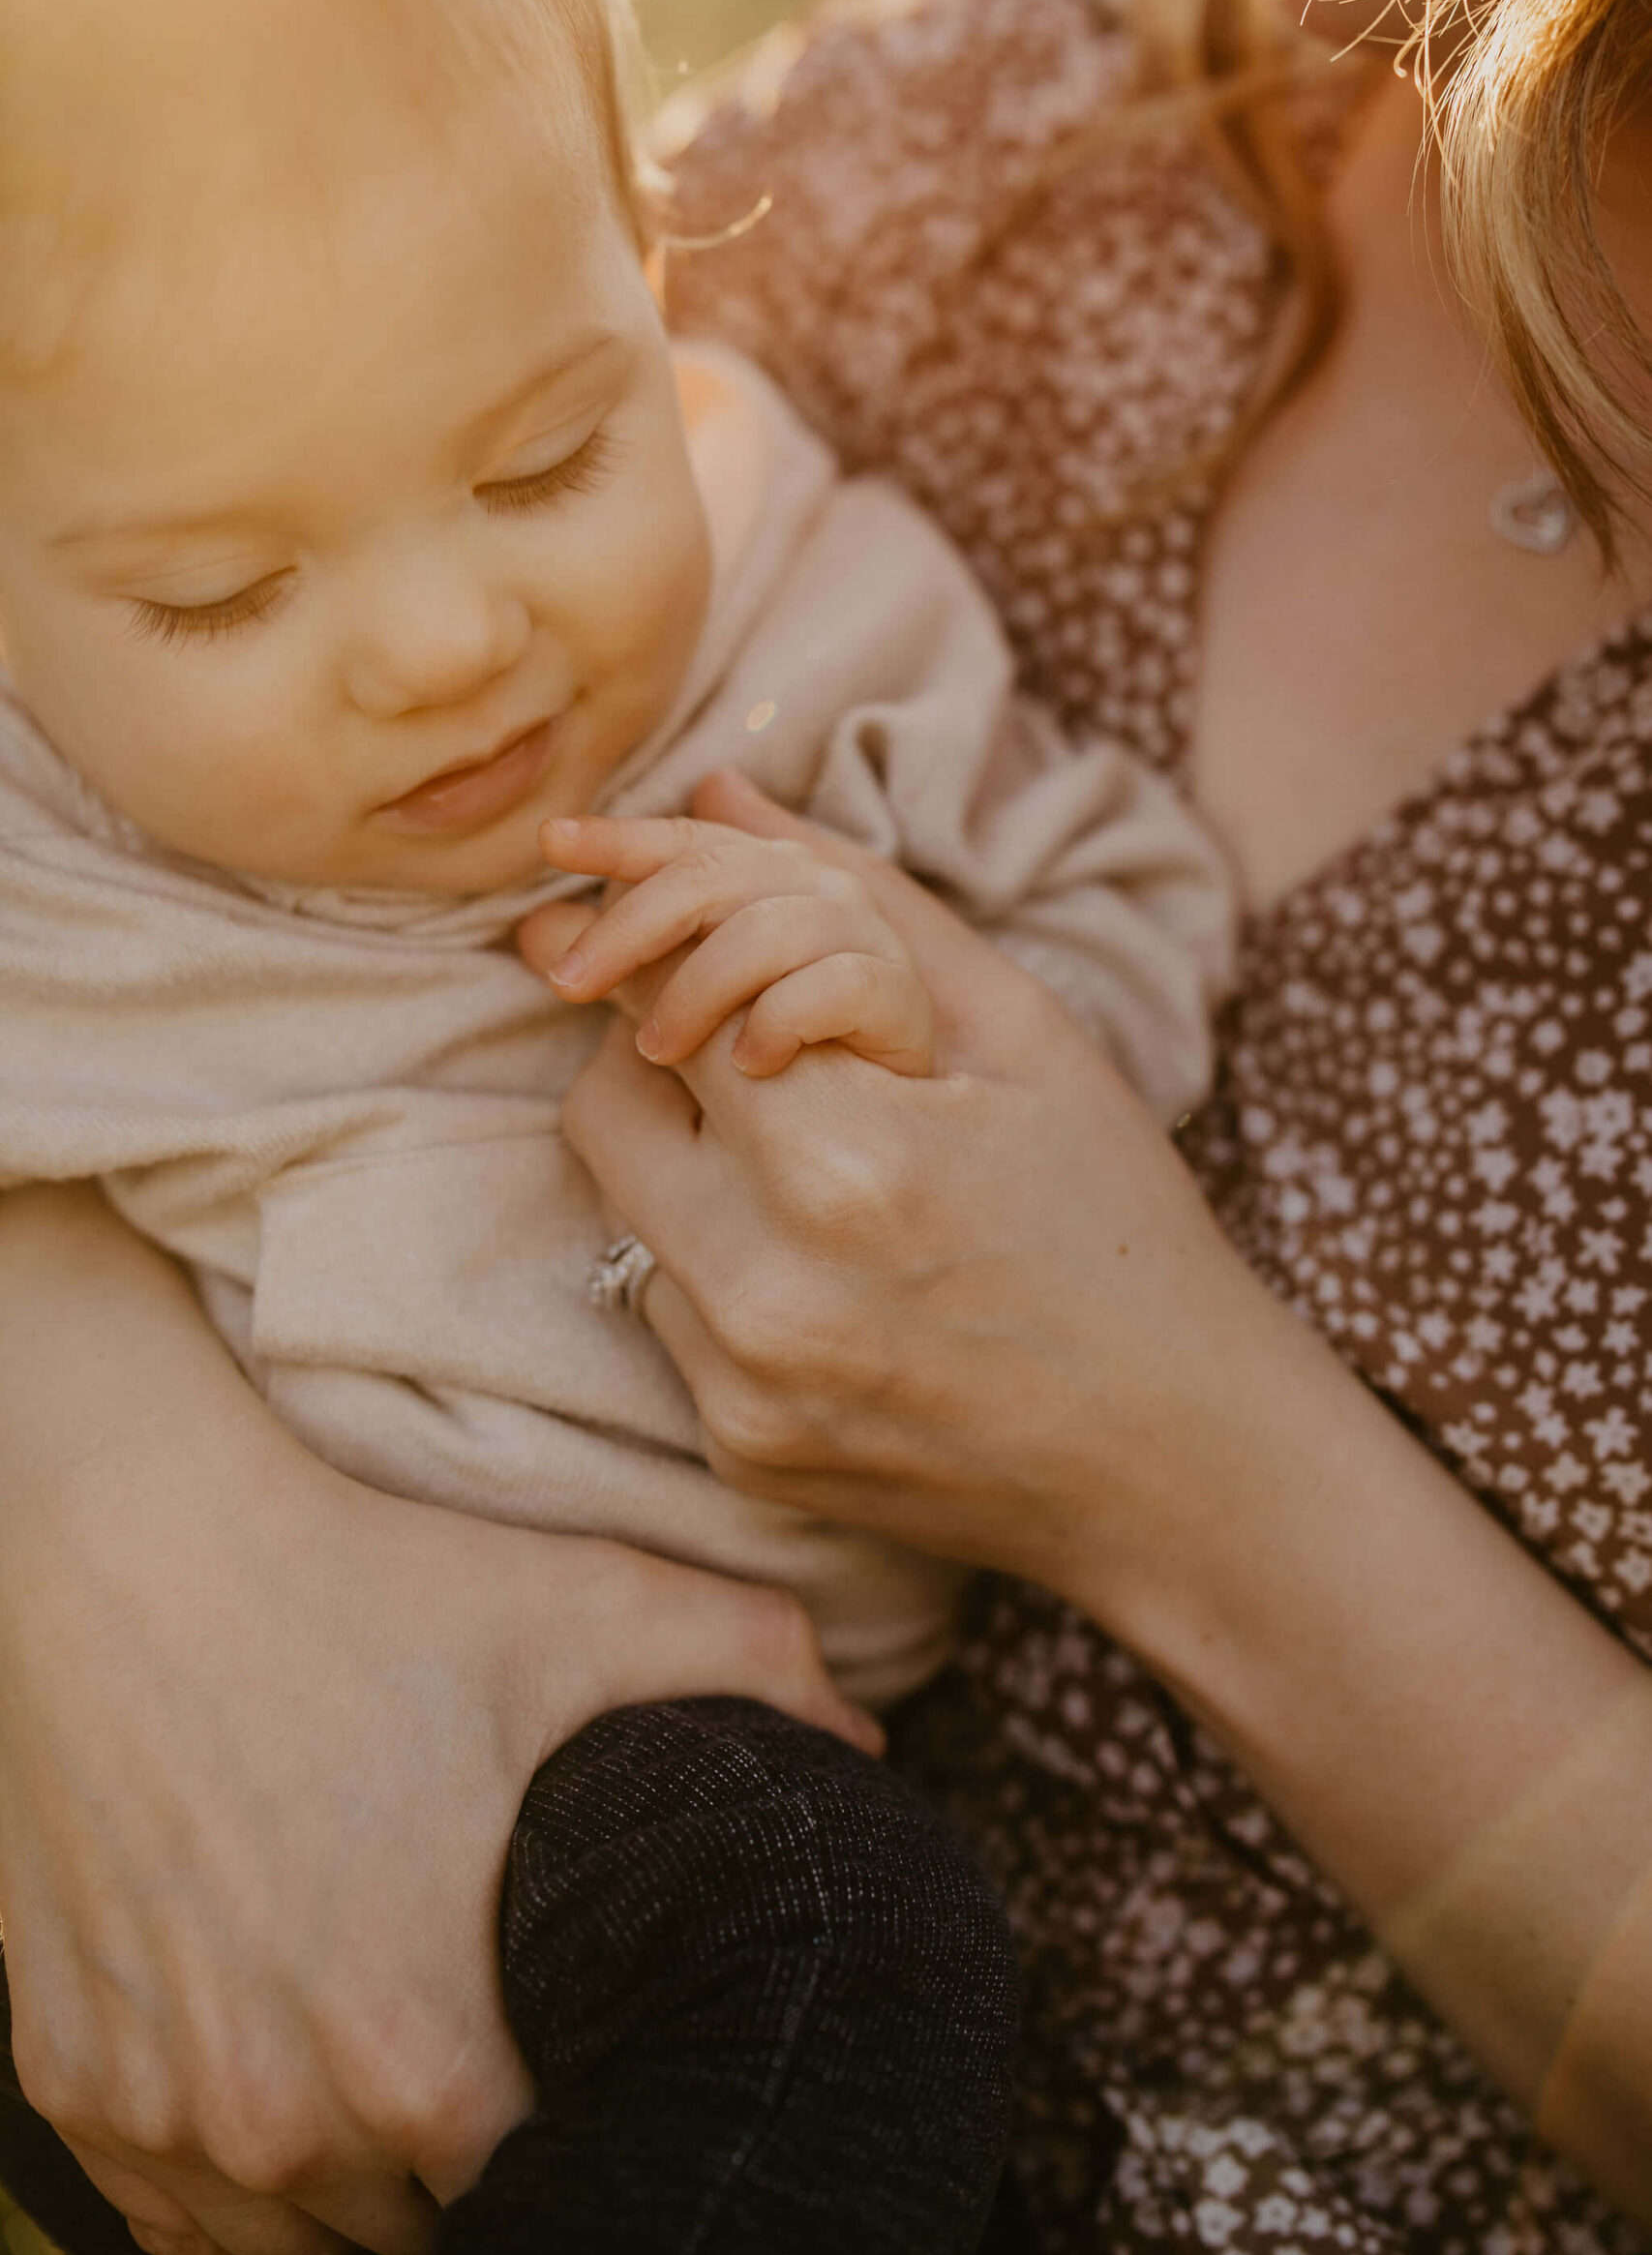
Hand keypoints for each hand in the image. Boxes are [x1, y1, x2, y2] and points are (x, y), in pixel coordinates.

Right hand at [0, 1190, 874, 2254]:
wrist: (131, 1554)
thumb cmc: (366, 1585)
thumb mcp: (582, 1604)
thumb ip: (755, 1666)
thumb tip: (869, 1748)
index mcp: (426, 2054)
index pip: (552, 2192)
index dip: (595, 2141)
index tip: (607, 2070)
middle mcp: (284, 2124)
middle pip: (428, 2233)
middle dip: (486, 2168)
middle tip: (516, 2054)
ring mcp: (164, 2116)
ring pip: (303, 2239)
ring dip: (364, 2188)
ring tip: (408, 2073)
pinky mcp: (74, 2086)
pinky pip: (180, 2216)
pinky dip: (239, 2182)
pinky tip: (290, 2084)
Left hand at [522, 772, 1284, 1612]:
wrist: (1176, 1461)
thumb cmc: (1117, 1225)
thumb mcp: (1022, 1040)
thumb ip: (859, 902)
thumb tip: (711, 793)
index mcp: (846, 1158)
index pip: (668, 997)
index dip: (675, 953)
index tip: (669, 930)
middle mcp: (765, 1285)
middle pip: (601, 1104)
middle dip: (657, 1053)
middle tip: (759, 1057)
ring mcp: (739, 1386)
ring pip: (622, 1217)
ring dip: (691, 1173)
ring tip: (826, 1188)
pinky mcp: (735, 1453)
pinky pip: (668, 1320)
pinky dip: (724, 1278)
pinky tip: (839, 1290)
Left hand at [533, 814, 935, 1078]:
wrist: (887, 1101)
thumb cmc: (779, 1035)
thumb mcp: (691, 988)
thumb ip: (634, 950)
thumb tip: (538, 924)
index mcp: (762, 871)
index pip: (683, 842)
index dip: (615, 838)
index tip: (549, 842)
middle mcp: (815, 884)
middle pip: (709, 878)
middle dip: (627, 931)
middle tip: (568, 986)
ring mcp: (861, 934)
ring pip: (764, 933)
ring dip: (696, 993)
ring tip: (658, 1050)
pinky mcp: (897, 995)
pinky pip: (832, 987)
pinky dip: (779, 1023)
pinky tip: (750, 1063)